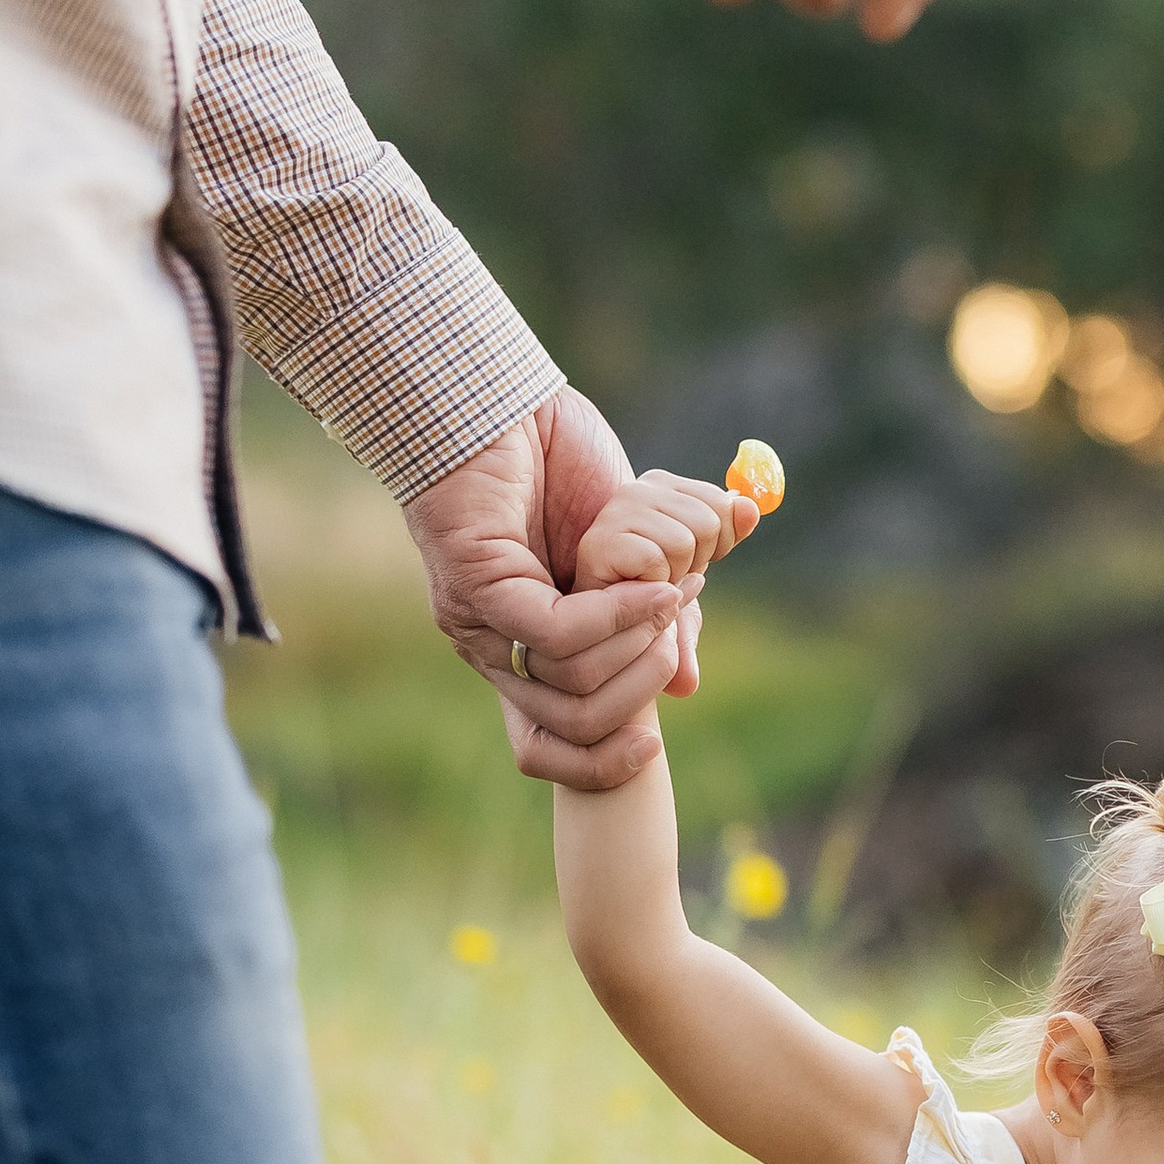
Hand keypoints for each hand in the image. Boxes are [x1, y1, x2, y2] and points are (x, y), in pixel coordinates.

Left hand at [401, 388, 701, 793]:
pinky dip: (616, 617)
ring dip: (638, 644)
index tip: (652, 748)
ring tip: (671, 593)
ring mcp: (480, 620)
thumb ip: (655, 614)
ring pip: (572, 683)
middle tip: (677, 623)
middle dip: (642, 687)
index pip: (546, 749)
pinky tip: (652, 588)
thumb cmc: (557, 463)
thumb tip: (685, 686)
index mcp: (522, 650)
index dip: (598, 766)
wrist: (502, 396)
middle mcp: (493, 648)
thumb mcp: (626, 551)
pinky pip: (559, 634)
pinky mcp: (479, 585)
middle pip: (573, 725)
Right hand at [573, 468, 758, 588]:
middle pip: (708, 523)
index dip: (721, 541)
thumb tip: (752, 508)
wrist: (607, 620)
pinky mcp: (599, 542)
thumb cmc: (653, 588)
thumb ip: (727, 531)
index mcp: (662, 485)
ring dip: (676, 577)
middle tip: (670, 574)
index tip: (696, 558)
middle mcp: (636, 489)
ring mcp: (614, 512)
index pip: (723, 503)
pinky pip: (656, 561)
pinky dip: (655, 585)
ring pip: (684, 543)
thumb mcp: (699, 558)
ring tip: (651, 582)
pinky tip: (636, 588)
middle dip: (698, 561)